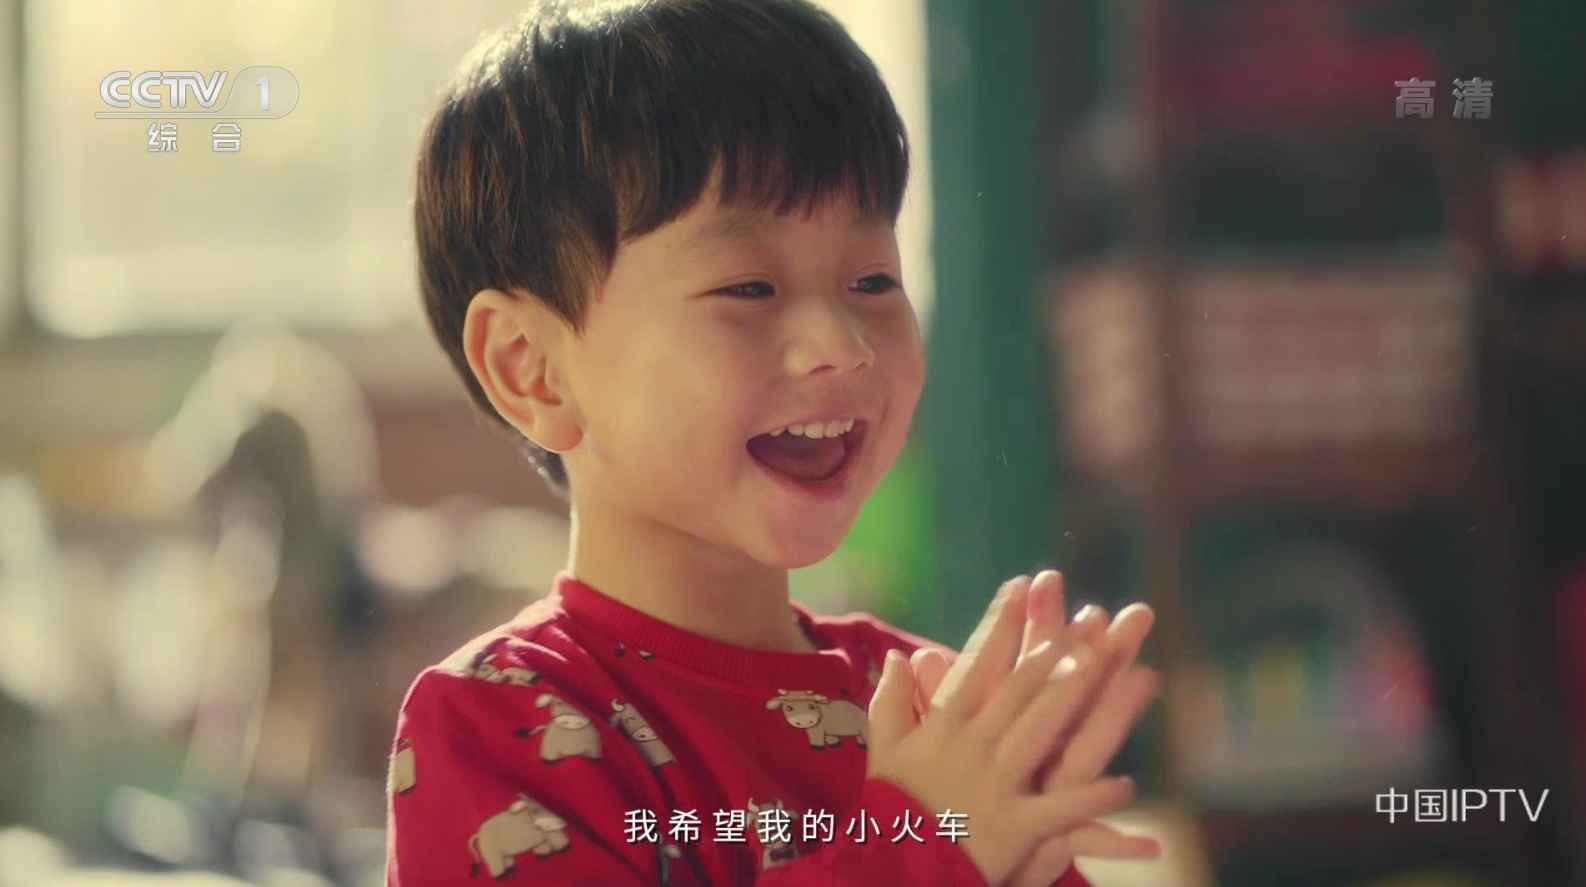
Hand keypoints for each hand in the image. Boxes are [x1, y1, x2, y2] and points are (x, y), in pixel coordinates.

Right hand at [912, 571, 1161, 885]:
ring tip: (1101, 666)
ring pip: (1040, 732)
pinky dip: (1092, 800)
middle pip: (1017, 691)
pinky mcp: (1015, 827)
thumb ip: (890, 701)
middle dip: (1049, 652)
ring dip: (1071, 697)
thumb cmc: (887, 806)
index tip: (1019, 586)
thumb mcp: (883, 750)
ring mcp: (996, 785)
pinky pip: (1060, 810)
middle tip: (1079, 620)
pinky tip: (1125, 783)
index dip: (1000, 624)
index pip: (976, 664)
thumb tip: (898, 657)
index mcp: (943, 727)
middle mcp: (973, 747)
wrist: (890, 866)